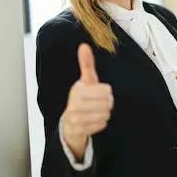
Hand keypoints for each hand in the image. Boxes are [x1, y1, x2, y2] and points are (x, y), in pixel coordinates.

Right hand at [62, 43, 113, 159]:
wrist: (70, 122)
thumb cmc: (82, 98)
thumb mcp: (86, 80)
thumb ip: (86, 64)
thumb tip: (84, 46)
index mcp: (78, 90)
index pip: (107, 91)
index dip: (106, 92)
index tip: (99, 93)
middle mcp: (74, 104)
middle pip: (107, 104)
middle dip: (106, 104)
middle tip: (98, 103)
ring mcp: (76, 118)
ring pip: (105, 115)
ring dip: (104, 114)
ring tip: (95, 111)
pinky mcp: (79, 130)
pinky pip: (101, 125)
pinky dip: (101, 123)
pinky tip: (93, 120)